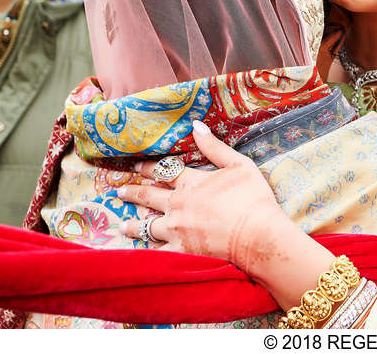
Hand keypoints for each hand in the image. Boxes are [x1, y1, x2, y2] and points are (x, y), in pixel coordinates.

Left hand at [118, 120, 287, 276]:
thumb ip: (214, 146)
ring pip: (147, 226)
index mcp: (191, 183)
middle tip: (119, 191)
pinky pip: (157, 252)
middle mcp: (178, 205)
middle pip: (149, 196)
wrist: (257, 234)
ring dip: (133, 224)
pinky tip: (138, 252)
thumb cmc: (252, 198)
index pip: (164, 172)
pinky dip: (146, 251)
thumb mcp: (238, 164)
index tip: (136, 167)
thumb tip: (196, 125)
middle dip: (133, 192)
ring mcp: (177, 229)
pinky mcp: (182, 251)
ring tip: (122, 225)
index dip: (149, 168)